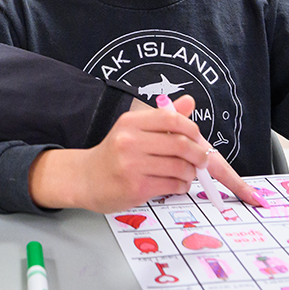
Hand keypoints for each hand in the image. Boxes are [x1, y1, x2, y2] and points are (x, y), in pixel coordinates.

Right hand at [30, 96, 263, 211]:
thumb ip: (163, 119)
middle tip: (202, 160)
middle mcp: (129, 141)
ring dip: (191, 173)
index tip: (197, 138)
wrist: (86, 179)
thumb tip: (190, 101)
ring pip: (179, 167)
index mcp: (130, 122)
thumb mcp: (134, 130)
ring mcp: (131, 165)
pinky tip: (177, 185)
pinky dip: (182, 186)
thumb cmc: (114, 154)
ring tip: (188, 174)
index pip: (171, 119)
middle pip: (180, 144)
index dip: (192, 129)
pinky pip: (172, 185)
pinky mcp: (135, 187)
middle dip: (199, 154)